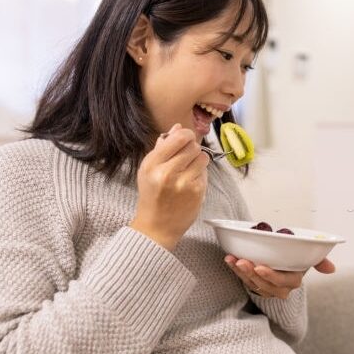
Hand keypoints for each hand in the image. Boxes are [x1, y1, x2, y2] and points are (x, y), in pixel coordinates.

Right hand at [130, 123, 207, 249]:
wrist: (156, 226)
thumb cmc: (152, 196)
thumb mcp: (148, 169)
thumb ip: (163, 147)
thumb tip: (178, 127)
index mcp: (152, 164)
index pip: (178, 137)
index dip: (186, 134)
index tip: (186, 138)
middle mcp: (167, 172)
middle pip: (192, 145)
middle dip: (191, 148)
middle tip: (186, 157)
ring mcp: (183, 183)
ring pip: (202, 157)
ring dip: (197, 160)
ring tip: (188, 170)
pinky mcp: (197, 192)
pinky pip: (205, 172)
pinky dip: (199, 174)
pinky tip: (190, 182)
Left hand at [225, 256, 335, 299]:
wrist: (282, 261)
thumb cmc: (295, 259)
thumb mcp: (308, 259)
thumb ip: (319, 261)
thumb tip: (332, 269)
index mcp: (293, 281)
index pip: (283, 281)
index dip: (271, 276)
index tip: (259, 266)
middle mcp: (279, 288)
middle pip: (264, 283)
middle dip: (252, 273)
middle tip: (242, 261)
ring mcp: (265, 288)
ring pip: (252, 282)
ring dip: (241, 272)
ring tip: (234, 260)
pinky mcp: (253, 284)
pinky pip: (243, 279)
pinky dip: (234, 269)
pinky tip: (229, 259)